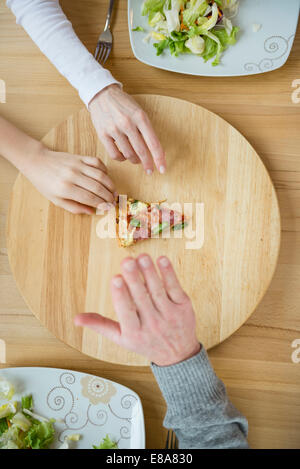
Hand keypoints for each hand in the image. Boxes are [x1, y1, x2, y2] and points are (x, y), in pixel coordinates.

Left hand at [23, 146, 114, 213]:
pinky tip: (106, 177)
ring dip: (110, 185)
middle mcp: (72, 176)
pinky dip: (104, 170)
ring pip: (100, 175)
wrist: (37, 162)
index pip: (90, 198)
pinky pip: (97, 162)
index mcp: (65, 189)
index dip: (102, 204)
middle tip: (113, 202)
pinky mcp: (79, 157)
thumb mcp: (56, 200)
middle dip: (108, 196)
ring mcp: (77, 165)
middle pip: (97, 188)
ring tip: (113, 192)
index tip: (108, 208)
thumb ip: (74, 207)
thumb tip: (92, 211)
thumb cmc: (45, 183)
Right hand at [74, 255, 199, 365]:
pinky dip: (169, 274)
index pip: (126, 312)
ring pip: (158, 291)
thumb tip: (76, 318)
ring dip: (150, 272)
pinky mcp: (184, 307)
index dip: (121, 295)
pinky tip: (162, 260)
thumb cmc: (145, 342)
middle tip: (127, 261)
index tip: (115, 278)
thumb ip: (100, 325)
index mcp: (134, 333)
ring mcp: (170, 316)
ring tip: (142, 257)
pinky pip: (175, 288)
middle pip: (142, 298)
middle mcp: (153, 325)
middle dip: (134, 279)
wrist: (178, 354)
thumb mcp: (121, 338)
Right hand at [88, 85, 165, 174]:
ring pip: (128, 155)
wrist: (101, 94)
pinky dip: (121, 158)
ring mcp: (114, 129)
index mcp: (140, 117)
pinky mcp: (103, 134)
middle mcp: (127, 123)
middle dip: (148, 164)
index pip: (153, 143)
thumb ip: (147, 130)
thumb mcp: (139, 112)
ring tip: (136, 159)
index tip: (162, 169)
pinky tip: (123, 155)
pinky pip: (114, 155)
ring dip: (134, 160)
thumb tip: (156, 151)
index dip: (159, 158)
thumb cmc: (123, 104)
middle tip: (150, 170)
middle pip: (142, 152)